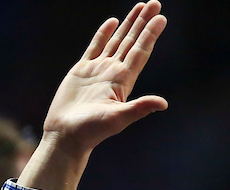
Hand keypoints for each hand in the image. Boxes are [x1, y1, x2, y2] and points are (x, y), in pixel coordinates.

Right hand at [18, 1, 167, 189]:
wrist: (66, 136)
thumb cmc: (91, 131)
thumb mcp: (118, 119)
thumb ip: (139, 108)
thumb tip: (164, 104)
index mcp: (123, 81)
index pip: (140, 52)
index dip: (150, 34)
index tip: (161, 18)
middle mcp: (113, 73)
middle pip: (132, 42)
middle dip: (144, 22)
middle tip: (155, 2)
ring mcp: (98, 70)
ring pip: (117, 41)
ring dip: (129, 24)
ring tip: (140, 7)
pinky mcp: (81, 70)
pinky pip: (95, 47)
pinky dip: (104, 33)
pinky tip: (113, 22)